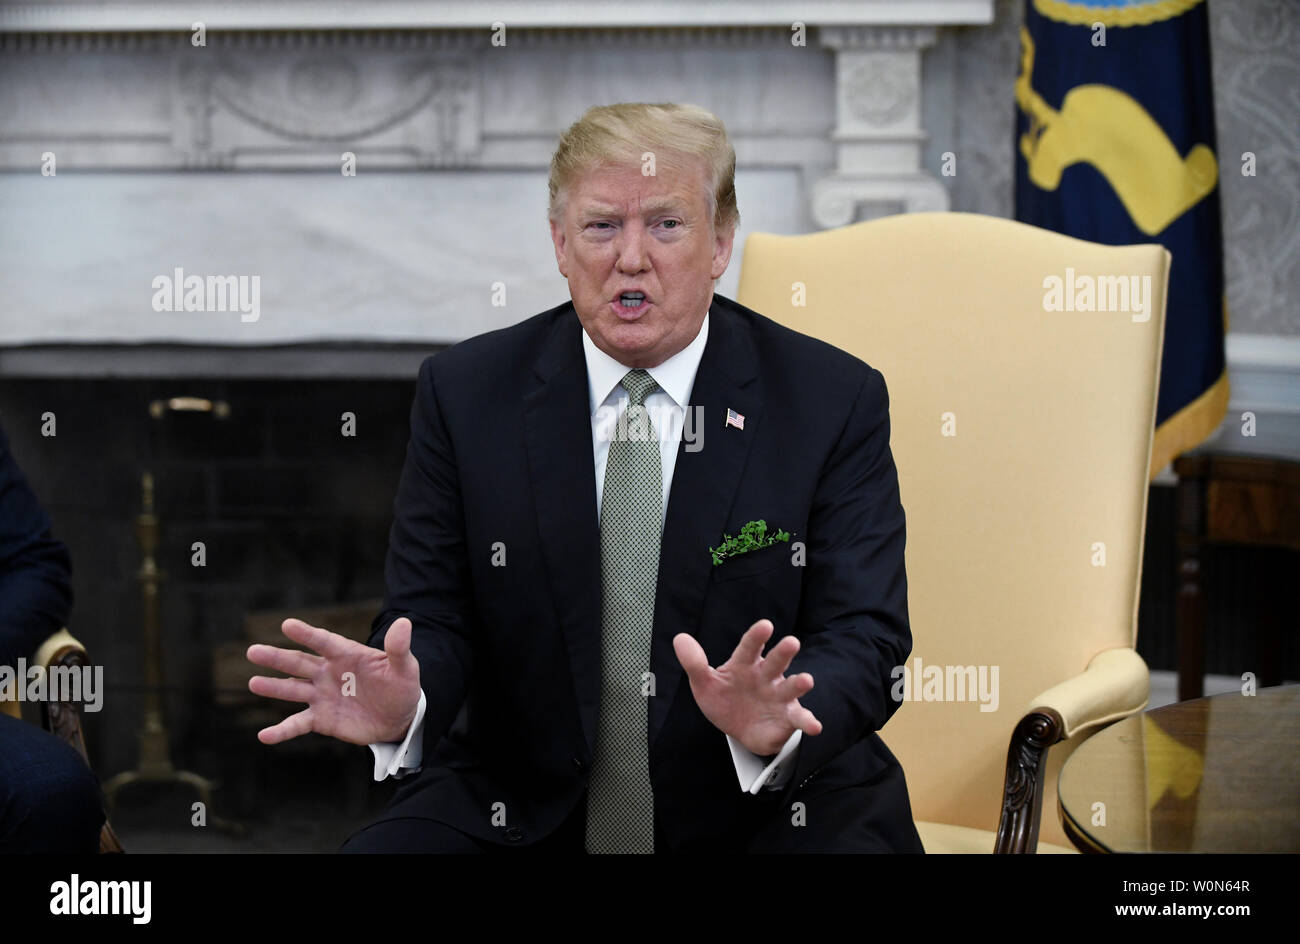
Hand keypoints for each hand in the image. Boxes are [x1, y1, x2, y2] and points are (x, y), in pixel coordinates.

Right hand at [246, 617, 420, 745]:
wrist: (399, 718)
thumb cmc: (401, 687)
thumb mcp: (405, 668)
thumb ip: (398, 649)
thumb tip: (405, 624)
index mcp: (346, 654)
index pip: (324, 642)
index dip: (307, 634)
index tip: (287, 625)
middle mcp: (328, 672)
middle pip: (299, 663)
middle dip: (277, 658)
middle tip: (253, 651)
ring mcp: (322, 696)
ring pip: (293, 689)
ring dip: (273, 687)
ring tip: (253, 683)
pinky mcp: (321, 719)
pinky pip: (297, 724)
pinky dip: (281, 731)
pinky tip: (264, 736)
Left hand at [673, 619, 821, 756]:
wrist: (738, 730)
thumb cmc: (725, 699)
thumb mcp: (704, 684)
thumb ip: (694, 663)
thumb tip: (680, 638)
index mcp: (745, 664)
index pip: (750, 647)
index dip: (757, 636)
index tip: (765, 625)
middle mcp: (766, 676)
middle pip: (776, 661)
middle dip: (784, 652)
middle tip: (792, 642)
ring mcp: (779, 696)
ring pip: (791, 687)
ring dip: (799, 683)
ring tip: (807, 680)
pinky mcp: (787, 717)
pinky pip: (799, 718)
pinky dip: (808, 721)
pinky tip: (814, 726)